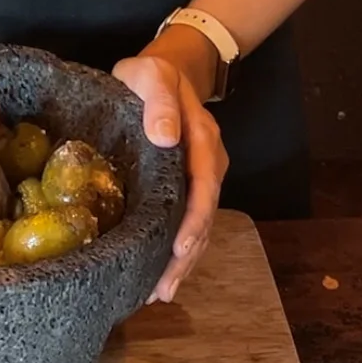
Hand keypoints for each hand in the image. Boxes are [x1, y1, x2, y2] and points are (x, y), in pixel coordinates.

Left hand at [113, 25, 228, 301]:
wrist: (168, 71)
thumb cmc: (154, 74)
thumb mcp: (152, 75)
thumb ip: (159, 101)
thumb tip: (166, 138)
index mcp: (203, 139)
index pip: (204, 186)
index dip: (194, 221)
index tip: (179, 249)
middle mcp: (210, 163)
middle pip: (204, 216)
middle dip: (186, 255)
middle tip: (162, 288)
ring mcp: (202, 177)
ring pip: (199, 225)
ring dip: (184, 260)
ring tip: (160, 291)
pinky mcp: (187, 185)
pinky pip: (188, 220)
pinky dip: (178, 248)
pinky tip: (161, 272)